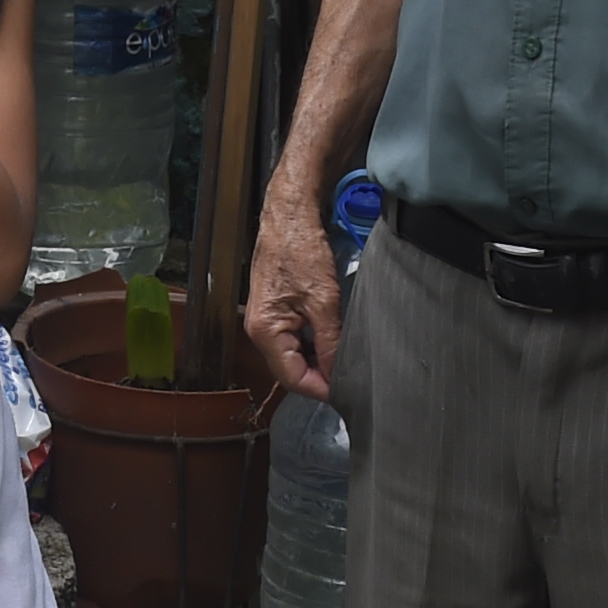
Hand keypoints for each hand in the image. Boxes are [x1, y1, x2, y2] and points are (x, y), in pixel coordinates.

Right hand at [246, 190, 341, 404]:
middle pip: (290, 371)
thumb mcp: (324, 301)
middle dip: (318, 377)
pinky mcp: (273, 311)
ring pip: (292, 357)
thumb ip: (330, 342)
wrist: (289, 214)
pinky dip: (311, 346)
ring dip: (316, 362)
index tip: (344, 393)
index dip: (319, 389)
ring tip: (343, 362)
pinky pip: (291, 340)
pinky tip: (330, 343)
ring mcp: (264, 322)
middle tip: (349, 379)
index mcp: (265, 331)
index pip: (292, 378)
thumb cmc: (301, 249)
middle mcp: (258, 331)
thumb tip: (337, 374)